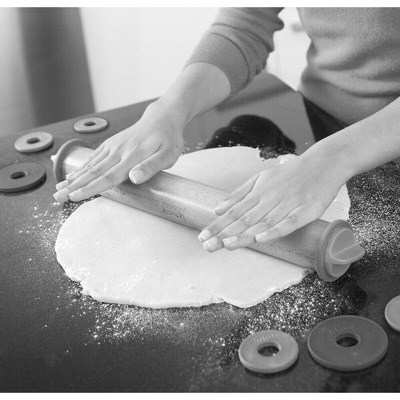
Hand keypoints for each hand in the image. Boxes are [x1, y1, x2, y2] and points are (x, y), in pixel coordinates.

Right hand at [53, 101, 183, 201]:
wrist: (162, 117)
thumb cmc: (169, 139)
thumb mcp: (168, 155)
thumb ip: (151, 166)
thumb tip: (134, 178)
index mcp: (133, 156)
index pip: (109, 176)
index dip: (91, 188)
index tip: (75, 197)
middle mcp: (119, 151)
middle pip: (93, 172)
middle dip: (74, 186)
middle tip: (56, 197)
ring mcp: (114, 146)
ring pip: (90, 165)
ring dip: (73, 178)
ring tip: (58, 189)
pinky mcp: (112, 144)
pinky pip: (94, 157)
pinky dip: (81, 167)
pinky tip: (72, 175)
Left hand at [198, 154, 345, 250]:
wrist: (323, 163)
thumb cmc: (290, 174)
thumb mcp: (261, 178)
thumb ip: (239, 194)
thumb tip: (217, 208)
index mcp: (258, 192)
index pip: (234, 211)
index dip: (217, 225)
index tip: (202, 237)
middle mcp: (270, 198)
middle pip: (244, 218)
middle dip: (224, 233)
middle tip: (207, 246)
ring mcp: (288, 204)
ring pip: (262, 222)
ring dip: (244, 234)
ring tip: (226, 245)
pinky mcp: (306, 211)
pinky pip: (289, 223)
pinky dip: (274, 231)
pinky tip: (261, 239)